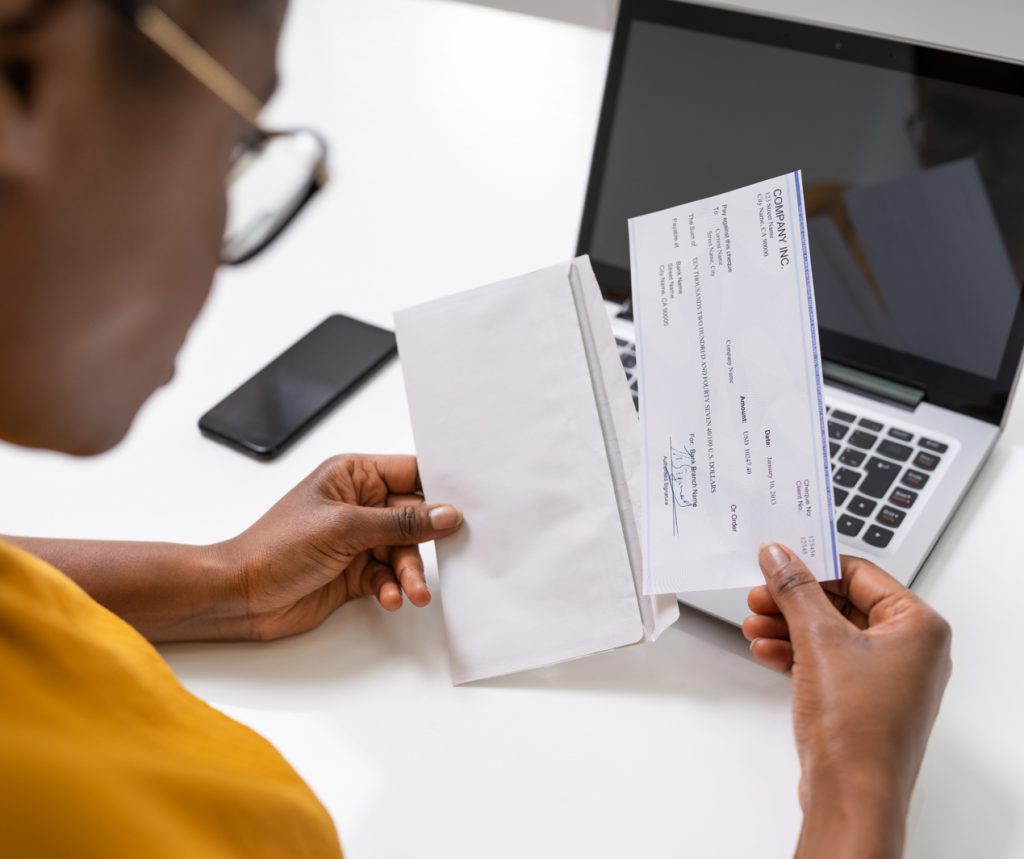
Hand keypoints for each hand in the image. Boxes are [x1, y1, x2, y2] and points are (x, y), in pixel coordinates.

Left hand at [211, 455, 462, 640]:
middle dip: (425, 542)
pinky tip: (387, 597)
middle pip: (414, 517)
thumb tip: (446, 514)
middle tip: (443, 558)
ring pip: (403, 552)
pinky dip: (391, 588)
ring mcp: (356, 539)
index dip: (440, 488)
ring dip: (409, 573)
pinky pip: (388, 576)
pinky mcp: (355, 571)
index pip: (410, 473)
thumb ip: (400, 522)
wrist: (240, 595)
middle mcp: (358, 504)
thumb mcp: (344, 528)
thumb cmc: (275, 548)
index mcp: (353, 475)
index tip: (468, 504)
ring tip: (412, 592)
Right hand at [744, 544, 951, 858]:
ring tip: (754, 626)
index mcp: (918, 626)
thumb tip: (780, 556)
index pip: (859, 572)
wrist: (851, 795)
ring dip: (788, 626)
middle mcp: (909, 650)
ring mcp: (886, 677)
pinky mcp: (862, 699)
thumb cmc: (858, 728)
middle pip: (841, 603)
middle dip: (793, 601)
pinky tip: (766, 651)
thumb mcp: (819, 639)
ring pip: (829, 633)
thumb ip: (795, 589)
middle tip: (759, 595)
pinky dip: (795, 653)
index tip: (777, 560)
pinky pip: (826, 661)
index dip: (813, 565)